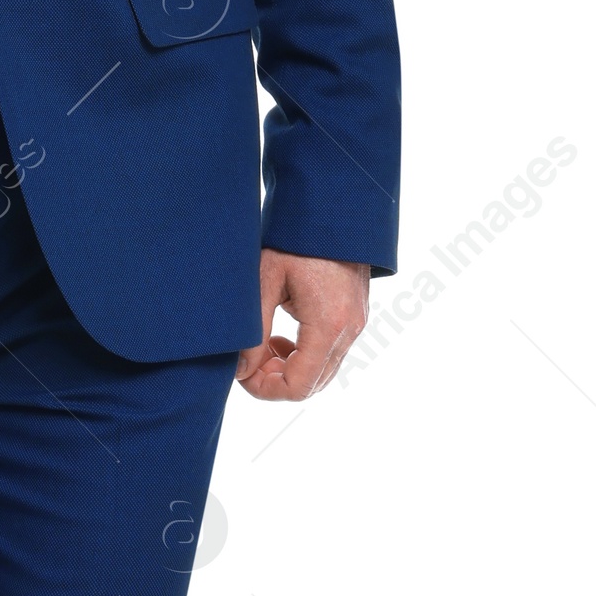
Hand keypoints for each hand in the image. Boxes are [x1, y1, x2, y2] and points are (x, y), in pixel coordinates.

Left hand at [236, 249, 368, 403]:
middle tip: (250, 356)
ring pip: (322, 372)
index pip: (298, 387)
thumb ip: (252, 332)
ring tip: (264, 342)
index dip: (265, 389)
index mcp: (328, 325)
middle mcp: (349, 330)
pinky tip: (283, 333)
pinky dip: (304, 355)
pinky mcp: (355, 316)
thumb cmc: (296, 238)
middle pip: (312, 385)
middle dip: (275, 379)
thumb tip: (240, 370)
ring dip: (289, 367)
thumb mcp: (264, 281)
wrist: (332, 206)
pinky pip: (331, 353)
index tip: (242, 371)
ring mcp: (356, 324)